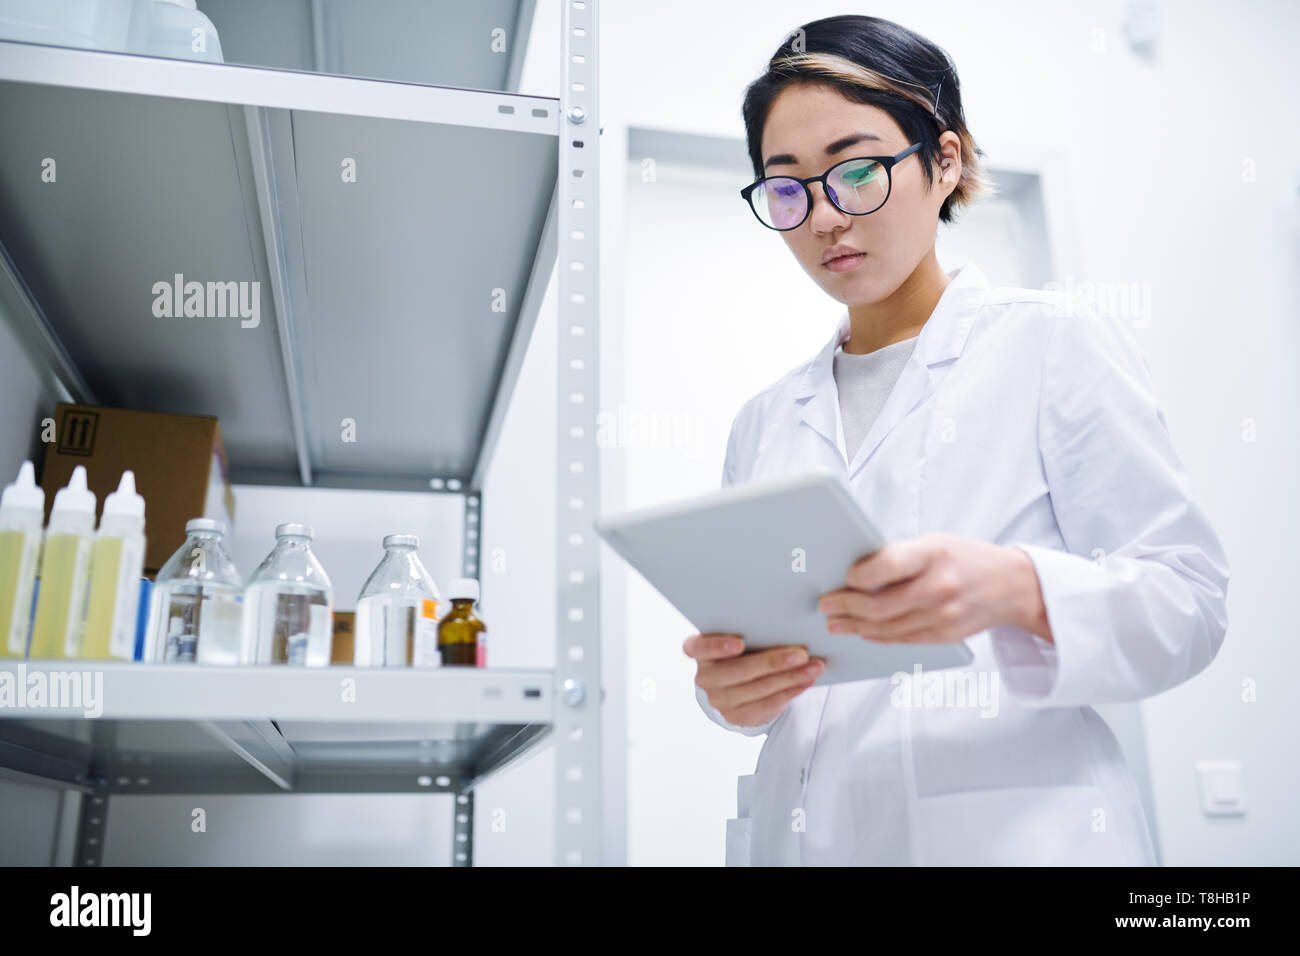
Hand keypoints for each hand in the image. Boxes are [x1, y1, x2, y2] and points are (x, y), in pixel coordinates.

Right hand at [684, 633, 824, 727]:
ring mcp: (718, 699)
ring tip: (813, 667)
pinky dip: (790, 691)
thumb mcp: (735, 636)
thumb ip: (749, 630)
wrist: (733, 683)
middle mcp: (704, 677)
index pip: (700, 647)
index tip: (740, 643)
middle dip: (773, 662)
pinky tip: (806, 682)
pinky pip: (766, 704)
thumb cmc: (739, 650)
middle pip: (739, 671)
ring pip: (758, 689)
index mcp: (698, 650)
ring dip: (790, 677)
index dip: (717, 646)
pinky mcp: (736, 716)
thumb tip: (783, 621)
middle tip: (801, 654)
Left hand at [817, 533, 1050, 643]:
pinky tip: (862, 631)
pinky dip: (878, 637)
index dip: (858, 576)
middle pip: (879, 604)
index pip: (886, 566)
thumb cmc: (966, 557)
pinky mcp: (946, 636)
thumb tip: (853, 571)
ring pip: (887, 628)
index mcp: (933, 554)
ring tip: (835, 622)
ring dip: (855, 626)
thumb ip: (898, 556)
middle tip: (825, 605)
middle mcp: (939, 586)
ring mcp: (943, 615)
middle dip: (845, 606)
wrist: (1013, 585)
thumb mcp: (934, 543)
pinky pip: (903, 639)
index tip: (843, 578)